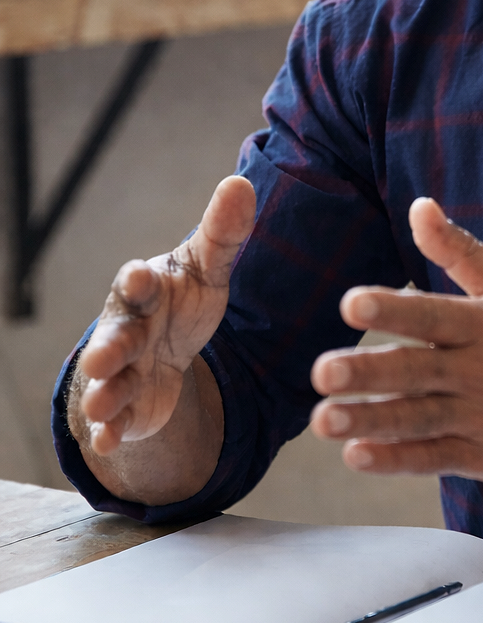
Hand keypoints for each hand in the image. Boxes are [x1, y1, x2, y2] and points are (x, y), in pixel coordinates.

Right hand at [74, 176, 254, 456]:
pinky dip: (109, 430)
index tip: (140, 275)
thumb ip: (224, 233)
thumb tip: (240, 183)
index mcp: (147, 291)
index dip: (138, 280)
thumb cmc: (183, 301)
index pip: (138, 283)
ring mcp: (123, 371)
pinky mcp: (127, 408)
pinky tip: (107, 439)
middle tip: (102, 357)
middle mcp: (127, 330)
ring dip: (105, 392)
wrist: (167, 350)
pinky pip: (113, 421)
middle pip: (116, 337)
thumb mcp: (208, 269)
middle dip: (109, 347)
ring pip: (110, 382)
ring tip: (102, 402)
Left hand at [308, 197, 482, 485]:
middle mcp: (481, 371)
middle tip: (321, 371)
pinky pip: (434, 458)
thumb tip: (418, 205)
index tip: (351, 303)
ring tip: (322, 420)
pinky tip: (357, 456)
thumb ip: (460, 252)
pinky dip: (397, 459)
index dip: (392, 309)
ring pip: (418, 419)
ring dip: (369, 421)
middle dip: (368, 372)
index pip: (432, 314)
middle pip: (417, 371)